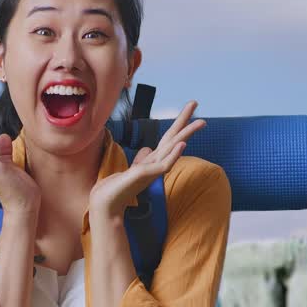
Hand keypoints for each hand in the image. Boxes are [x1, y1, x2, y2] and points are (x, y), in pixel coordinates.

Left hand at [88, 100, 204, 219]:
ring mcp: (153, 170)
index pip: (168, 138)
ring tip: (200, 122)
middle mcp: (156, 164)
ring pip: (174, 148)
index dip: (177, 123)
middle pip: (173, 138)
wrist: (106, 204)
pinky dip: (174, 154)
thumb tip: (148, 148)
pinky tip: (182, 144)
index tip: (188, 108)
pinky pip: (165, 164)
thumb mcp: (131, 168)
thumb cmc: (116, 188)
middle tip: (195, 101)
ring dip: (186, 134)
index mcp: (153, 161)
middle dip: (184, 121)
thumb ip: (142, 159)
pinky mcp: (148, 176)